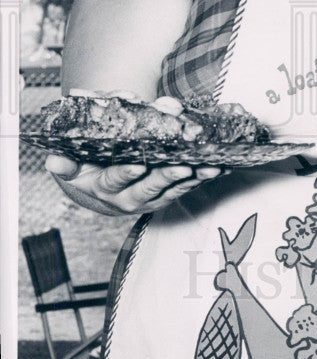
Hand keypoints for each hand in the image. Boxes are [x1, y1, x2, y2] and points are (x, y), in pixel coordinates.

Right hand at [45, 154, 225, 215]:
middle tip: (183, 167)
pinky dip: (205, 175)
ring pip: (175, 188)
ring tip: (212, 166)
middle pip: (151, 188)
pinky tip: (222, 165)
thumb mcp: (71, 165)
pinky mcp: (169, 193)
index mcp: (105, 188)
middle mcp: (130, 197)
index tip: (137, 165)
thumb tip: (53, 161)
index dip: (126, 174)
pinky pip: (190, 185)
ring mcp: (152, 197)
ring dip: (195, 177)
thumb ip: (65, 163)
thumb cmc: (86, 166)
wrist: (99, 186)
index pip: (115, 181)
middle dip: (167, 177)